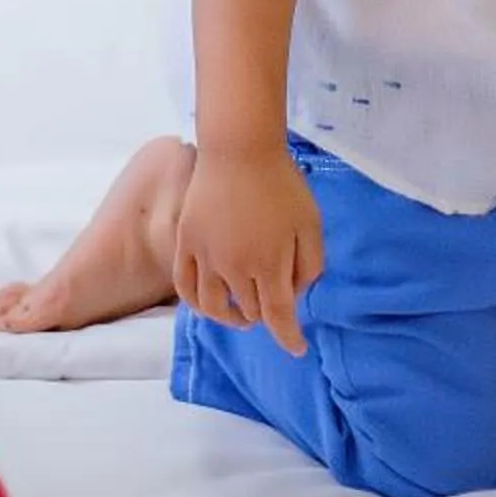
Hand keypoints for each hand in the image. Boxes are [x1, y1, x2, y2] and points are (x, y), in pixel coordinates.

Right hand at [173, 145, 323, 355]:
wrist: (239, 148)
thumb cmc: (281, 183)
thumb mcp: (311, 224)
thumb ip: (309, 266)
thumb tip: (296, 295)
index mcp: (270, 265)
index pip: (278, 317)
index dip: (289, 338)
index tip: (297, 348)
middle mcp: (234, 268)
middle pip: (250, 311)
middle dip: (267, 315)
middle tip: (276, 302)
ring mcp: (205, 257)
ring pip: (213, 308)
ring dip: (231, 318)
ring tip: (242, 314)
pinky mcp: (186, 243)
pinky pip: (184, 286)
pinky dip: (196, 304)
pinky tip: (207, 304)